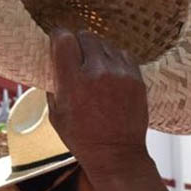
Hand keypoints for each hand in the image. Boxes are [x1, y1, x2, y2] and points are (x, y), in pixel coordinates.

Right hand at [47, 29, 148, 174]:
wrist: (117, 155)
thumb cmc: (82, 138)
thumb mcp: (55, 115)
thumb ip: (54, 85)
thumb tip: (53, 62)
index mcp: (73, 82)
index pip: (64, 39)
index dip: (59, 37)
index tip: (58, 41)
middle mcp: (97, 72)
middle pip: (86, 35)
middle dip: (78, 43)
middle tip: (77, 56)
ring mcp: (120, 74)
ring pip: (105, 43)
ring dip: (97, 51)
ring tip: (94, 68)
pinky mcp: (136, 78)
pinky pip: (123, 54)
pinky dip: (114, 59)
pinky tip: (110, 73)